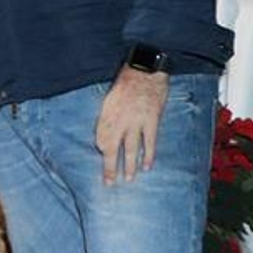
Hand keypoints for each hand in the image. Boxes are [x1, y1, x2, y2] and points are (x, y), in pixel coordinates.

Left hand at [95, 68, 168, 183]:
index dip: (101, 149)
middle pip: (112, 149)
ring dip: (129, 166)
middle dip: (110, 167)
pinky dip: (148, 155)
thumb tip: (105, 131)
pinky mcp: (151, 121)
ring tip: (128, 179)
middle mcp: (119, 120)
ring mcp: (136, 122)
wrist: (145, 69)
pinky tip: (147, 166)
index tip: (102, 157)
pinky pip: (150, 142)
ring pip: (131, 149)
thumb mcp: (110, 96)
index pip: (100, 138)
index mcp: (106, 114)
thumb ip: (108, 114)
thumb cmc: (126, 81)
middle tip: (109, 182)